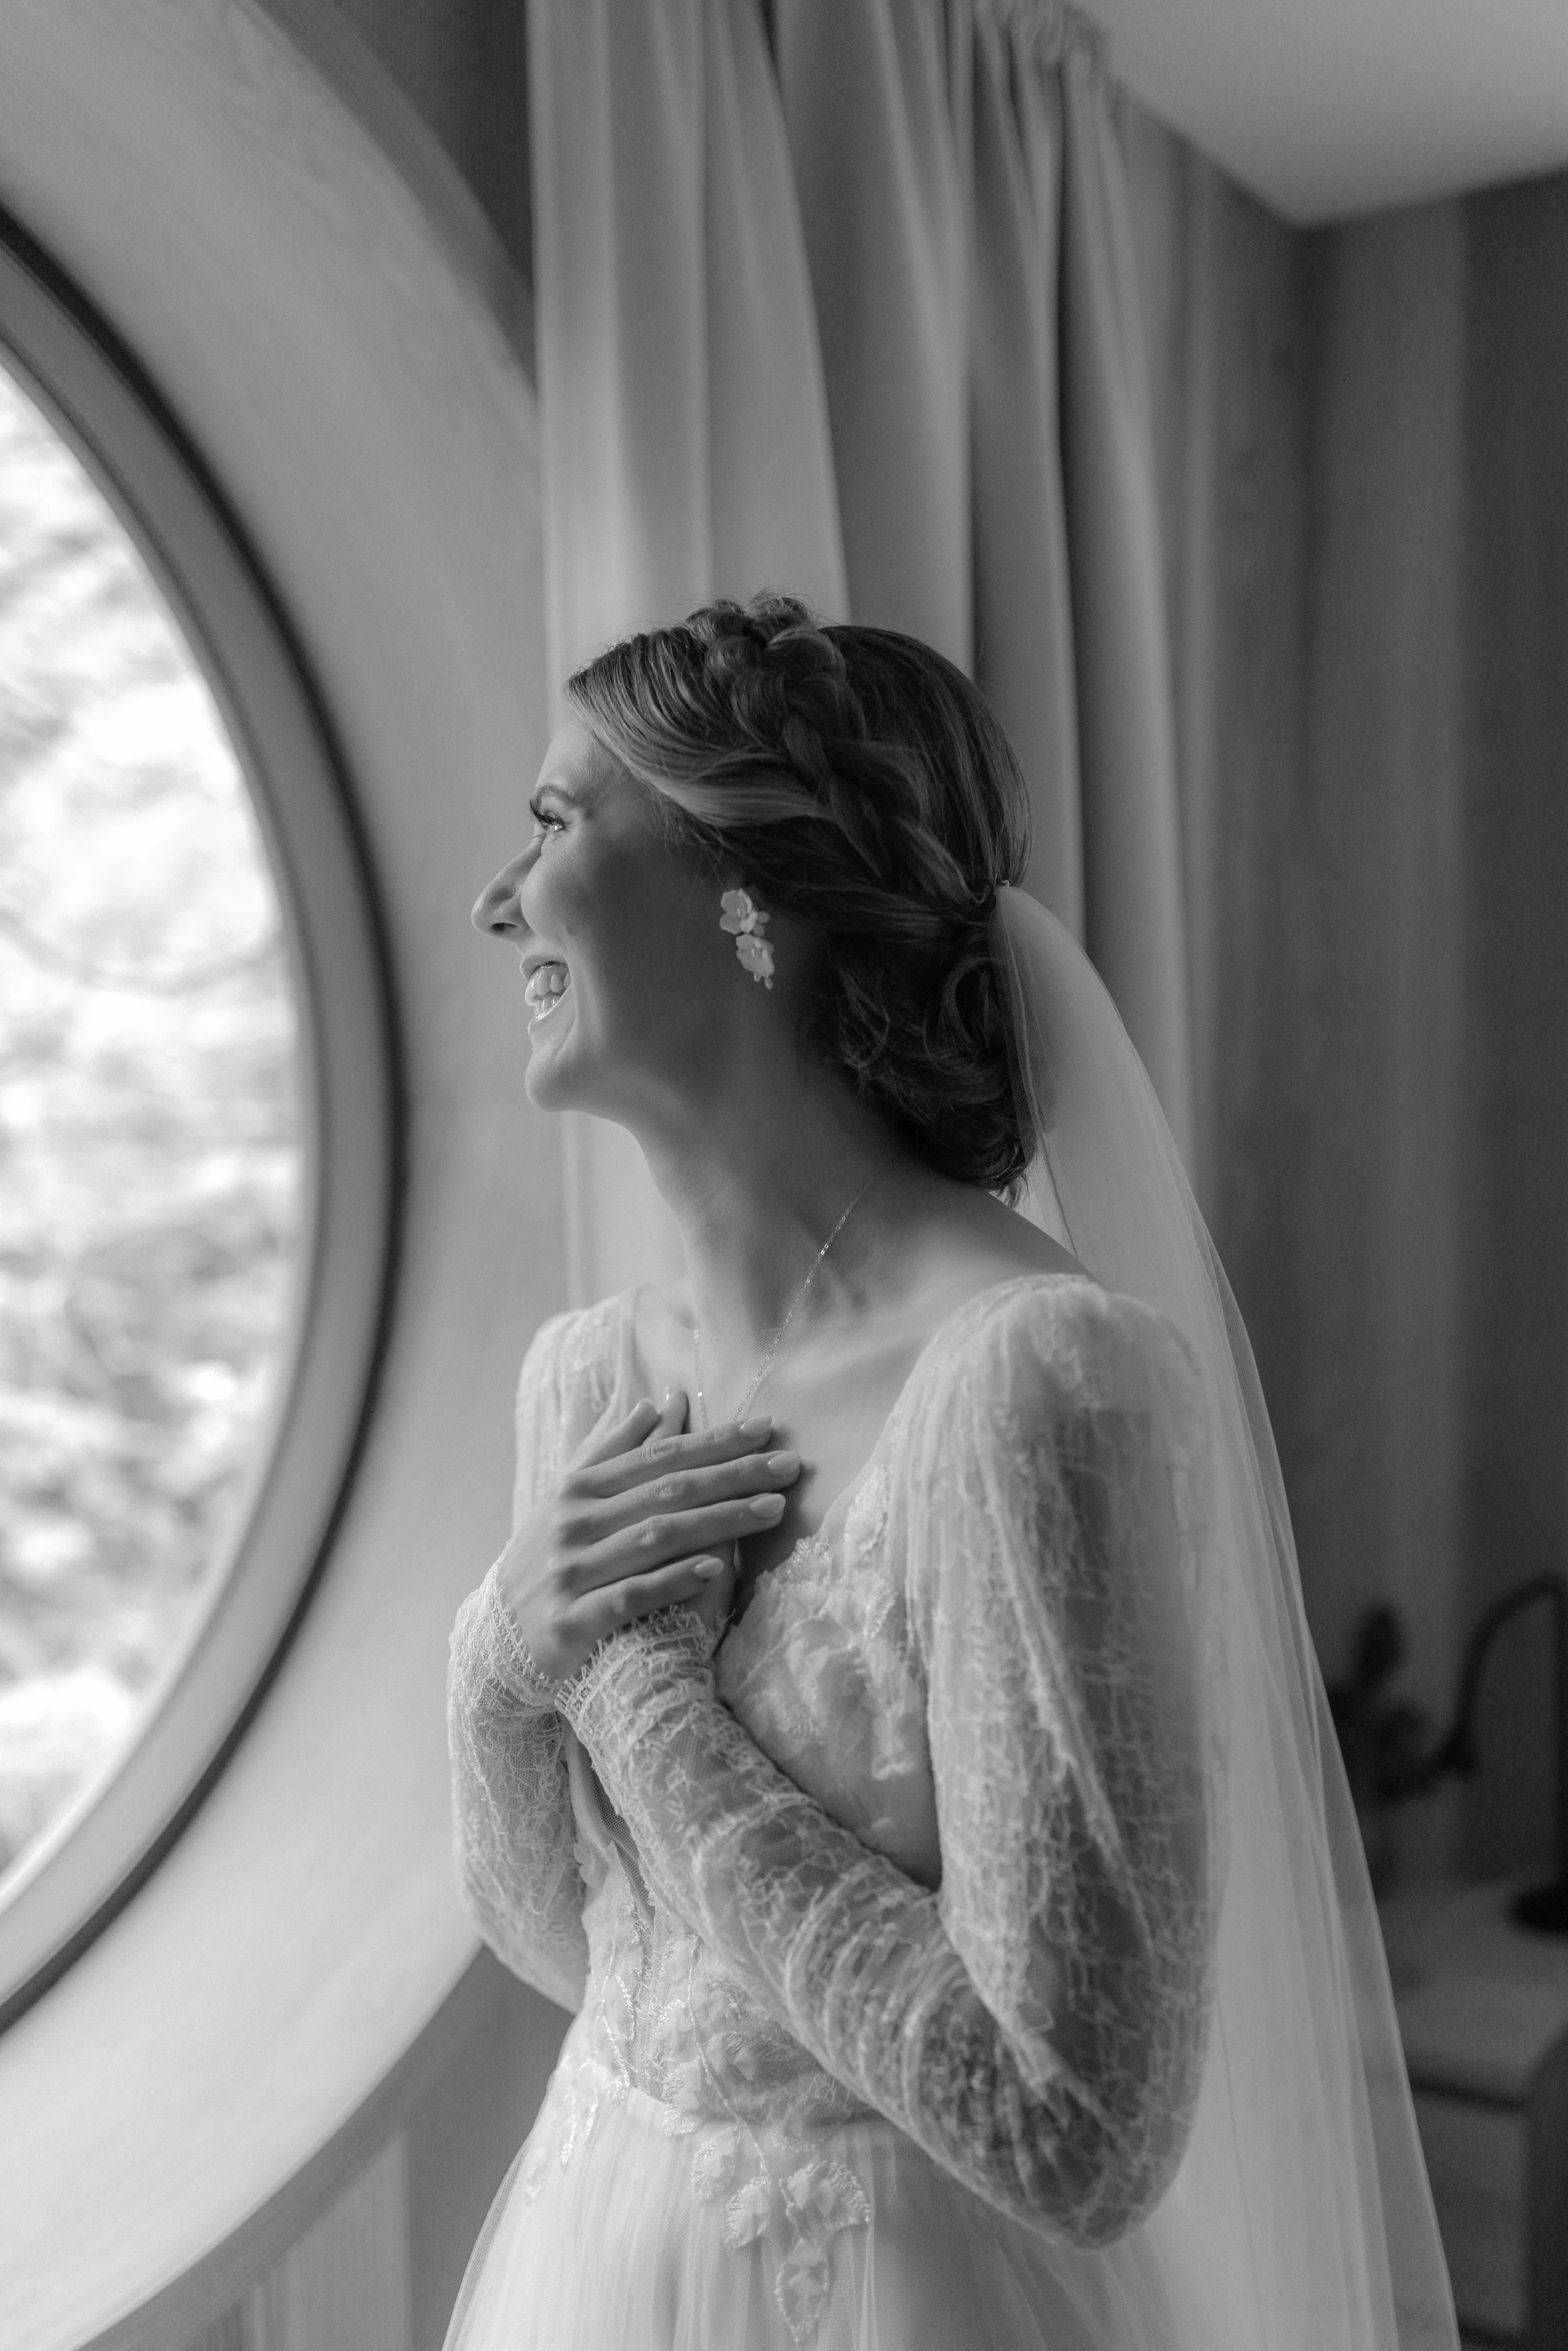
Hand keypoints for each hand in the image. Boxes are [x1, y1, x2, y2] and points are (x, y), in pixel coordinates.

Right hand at [495, 1388, 792, 1683]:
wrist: (497, 1637)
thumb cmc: (547, 1557)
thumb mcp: (571, 1498)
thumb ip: (614, 1450)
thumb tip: (659, 1401)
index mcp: (579, 1488)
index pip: (659, 1456)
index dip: (715, 1441)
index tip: (767, 1429)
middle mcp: (575, 1522)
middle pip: (667, 1491)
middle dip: (733, 1475)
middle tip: (790, 1466)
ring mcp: (573, 1571)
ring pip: (657, 1538)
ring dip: (720, 1521)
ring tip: (773, 1509)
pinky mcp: (574, 1620)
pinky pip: (632, 1596)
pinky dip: (673, 1580)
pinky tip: (716, 1569)